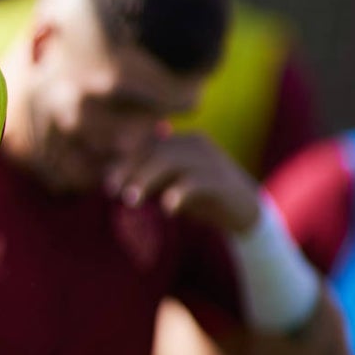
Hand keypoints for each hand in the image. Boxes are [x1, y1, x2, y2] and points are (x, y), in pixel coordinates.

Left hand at [105, 132, 259, 231]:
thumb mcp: (171, 184)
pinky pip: (196, 183)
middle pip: (155, 150)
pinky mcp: (223, 182)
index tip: (109, 183)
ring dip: (146, 179)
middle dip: (131, 170)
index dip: (126, 161)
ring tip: (131, 200)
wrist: (245, 213)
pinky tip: (168, 209)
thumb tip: (110, 178)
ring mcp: (211, 160)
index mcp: (183, 141)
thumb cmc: (200, 197)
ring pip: (171, 161)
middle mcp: (196, 144)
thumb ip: (147, 178)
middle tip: (113, 191)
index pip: (148, 144)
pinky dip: (178, 194)